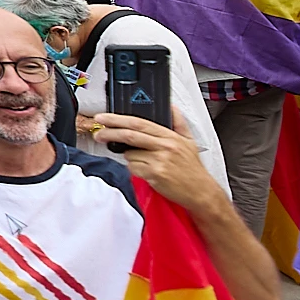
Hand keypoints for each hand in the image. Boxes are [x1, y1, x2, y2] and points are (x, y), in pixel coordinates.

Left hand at [86, 111, 213, 200]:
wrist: (201, 191)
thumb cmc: (193, 168)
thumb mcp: (189, 141)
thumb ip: (179, 122)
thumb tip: (172, 107)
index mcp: (170, 136)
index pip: (139, 123)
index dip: (118, 119)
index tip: (104, 117)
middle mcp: (164, 147)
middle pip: (129, 135)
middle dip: (109, 133)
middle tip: (98, 134)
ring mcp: (159, 161)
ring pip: (130, 155)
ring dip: (130, 158)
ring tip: (145, 162)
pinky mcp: (155, 175)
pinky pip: (134, 169)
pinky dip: (135, 169)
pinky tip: (148, 172)